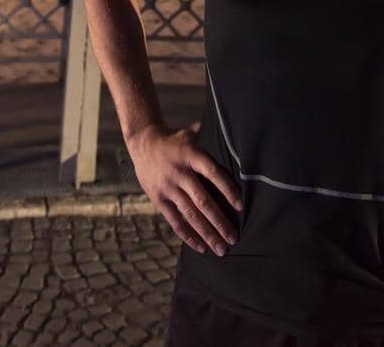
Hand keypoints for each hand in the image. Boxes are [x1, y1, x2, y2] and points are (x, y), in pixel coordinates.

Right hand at [126, 121, 241, 256]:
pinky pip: (175, 221)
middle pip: (203, 201)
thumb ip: (212, 137)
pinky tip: (201, 247)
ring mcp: (168, 188)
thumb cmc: (175, 140)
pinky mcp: (158, 199)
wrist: (142, 143)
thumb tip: (237, 136)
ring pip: (190, 215)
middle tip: (234, 238)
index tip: (241, 206)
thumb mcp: (192, 133)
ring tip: (222, 249)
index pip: (212, 173)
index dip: (227, 189)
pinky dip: (188, 236)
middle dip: (220, 222)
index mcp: (191, 156)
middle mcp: (179, 173)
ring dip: (207, 234)